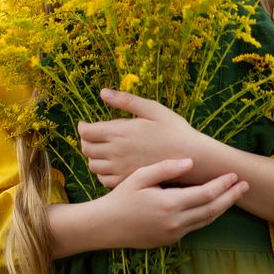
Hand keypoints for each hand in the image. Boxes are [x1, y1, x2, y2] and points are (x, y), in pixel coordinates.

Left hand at [78, 89, 201, 188]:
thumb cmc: (174, 130)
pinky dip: (102, 172)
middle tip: (93, 135)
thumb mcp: (152, 109)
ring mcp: (121, 169)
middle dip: (86, 140)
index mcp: (120, 132)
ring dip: (93, 156)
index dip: (82, 127)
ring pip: (92, 165)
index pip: (86, 132)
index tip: (85, 124)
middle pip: (86, 148)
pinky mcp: (128, 181)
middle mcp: (116, 152)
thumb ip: (126, 101)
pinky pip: (103, 180)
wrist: (192, 157)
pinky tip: (111, 165)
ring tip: (102, 149)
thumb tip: (103, 92)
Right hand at [99, 158, 248, 248]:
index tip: (234, 174)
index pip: (207, 194)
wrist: (106, 227)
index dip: (223, 184)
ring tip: (234, 195)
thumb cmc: (121, 197)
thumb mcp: (141, 177)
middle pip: (213, 210)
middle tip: (245, 186)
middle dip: (231, 197)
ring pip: (206, 220)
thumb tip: (191, 162)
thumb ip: (167, 168)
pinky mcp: (170, 240)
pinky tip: (212, 206)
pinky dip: (207, 215)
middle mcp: (176, 223)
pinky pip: (195, 227)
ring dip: (222, 208)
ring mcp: (174, 234)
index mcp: (170, 204)